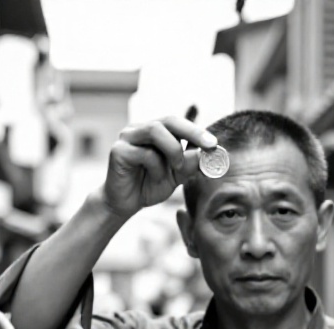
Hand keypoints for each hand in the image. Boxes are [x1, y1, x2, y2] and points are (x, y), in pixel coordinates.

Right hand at [98, 115, 216, 219]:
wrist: (126, 203)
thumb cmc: (150, 185)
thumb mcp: (177, 175)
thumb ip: (190, 163)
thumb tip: (207, 153)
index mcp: (156, 132)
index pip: (178, 123)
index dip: (197, 131)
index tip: (215, 144)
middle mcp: (140, 129)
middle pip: (168, 120)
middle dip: (192, 132)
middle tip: (209, 146)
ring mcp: (127, 137)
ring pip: (156, 131)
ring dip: (173, 150)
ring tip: (177, 168)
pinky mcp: (118, 150)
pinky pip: (144, 153)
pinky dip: (156, 167)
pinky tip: (155, 178)